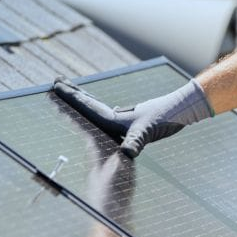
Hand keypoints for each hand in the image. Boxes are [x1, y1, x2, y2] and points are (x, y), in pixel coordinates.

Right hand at [52, 77, 212, 157]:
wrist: (184, 108)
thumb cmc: (166, 119)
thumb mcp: (148, 133)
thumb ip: (135, 143)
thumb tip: (125, 154)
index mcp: (114, 118)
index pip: (86, 107)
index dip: (69, 100)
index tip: (52, 88)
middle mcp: (117, 114)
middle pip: (88, 102)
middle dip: (71, 95)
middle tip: (55, 83)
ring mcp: (125, 116)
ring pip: (98, 107)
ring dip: (83, 100)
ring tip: (72, 94)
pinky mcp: (134, 120)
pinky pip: (110, 115)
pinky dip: (100, 112)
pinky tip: (104, 116)